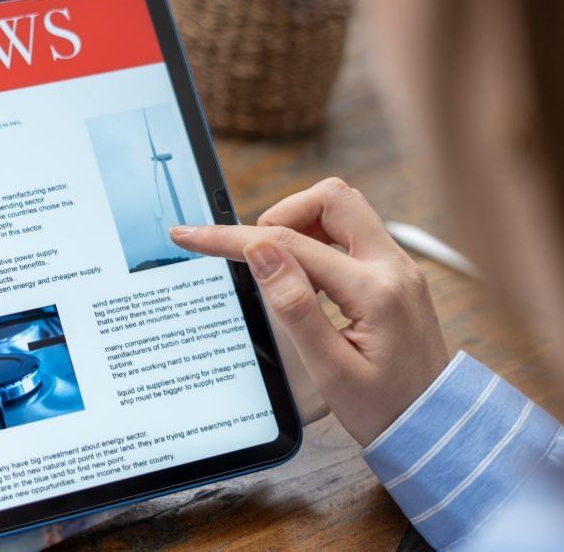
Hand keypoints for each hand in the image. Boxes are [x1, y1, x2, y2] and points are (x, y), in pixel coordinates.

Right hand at [170, 178, 449, 445]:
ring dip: (303, 224)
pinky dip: (320, 240)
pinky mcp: (396, 273)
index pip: (291, 243)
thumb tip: (261, 251)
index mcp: (375, 291)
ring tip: (281, 268)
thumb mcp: (329, 369)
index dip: (234, 237)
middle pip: (331, 199)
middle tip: (255, 252)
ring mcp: (399, 266)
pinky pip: (354, 233)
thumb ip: (295, 306)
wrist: (433, 428)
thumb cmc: (384, 408)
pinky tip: (306, 279)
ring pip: (344, 209)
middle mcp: (394, 267)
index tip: (195, 235)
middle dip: (281, 214)